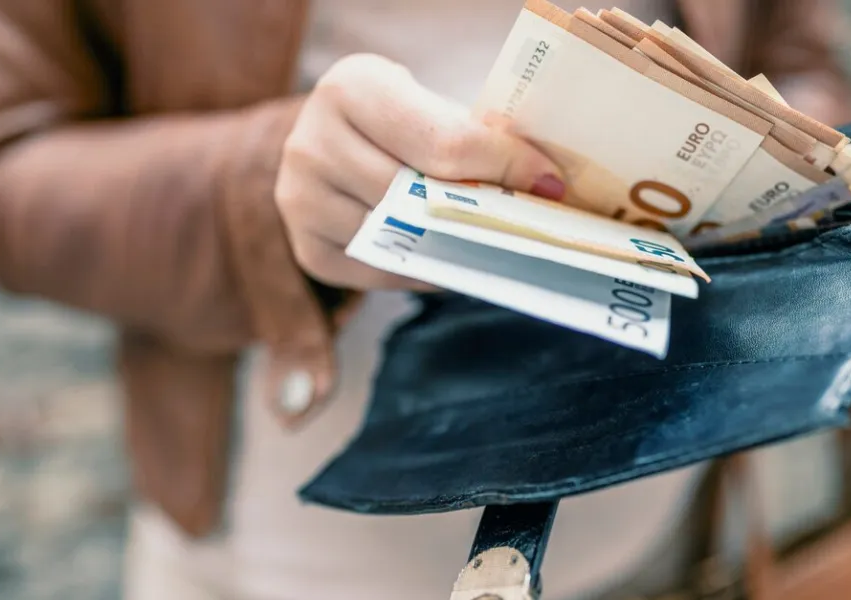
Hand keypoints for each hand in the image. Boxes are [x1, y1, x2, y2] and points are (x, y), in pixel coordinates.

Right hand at [275, 53, 566, 290]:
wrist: (336, 143)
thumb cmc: (401, 122)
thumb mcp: (431, 105)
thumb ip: (476, 136)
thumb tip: (544, 183)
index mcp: (352, 88)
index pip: (443, 141)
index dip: (504, 165)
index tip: (549, 183)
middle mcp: (312, 142)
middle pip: (419, 196)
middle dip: (483, 210)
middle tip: (532, 222)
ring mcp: (301, 200)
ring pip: (400, 238)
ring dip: (455, 245)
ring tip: (494, 240)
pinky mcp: (308, 248)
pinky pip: (381, 271)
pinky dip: (421, 269)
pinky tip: (446, 255)